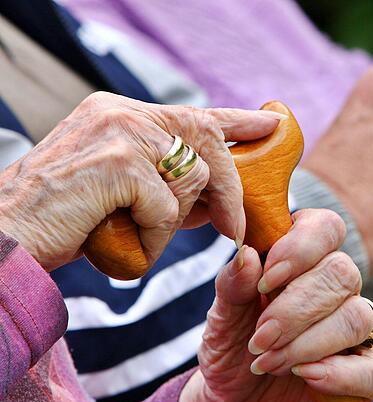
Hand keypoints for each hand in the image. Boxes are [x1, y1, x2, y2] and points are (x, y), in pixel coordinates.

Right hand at [0, 92, 281, 269]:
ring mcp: (121, 132)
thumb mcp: (126, 195)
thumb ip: (170, 186)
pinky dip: (156, 238)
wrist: (9, 239)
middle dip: (230, 187)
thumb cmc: (64, 222)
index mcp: (120, 113)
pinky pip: (169, 208)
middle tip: (234, 226)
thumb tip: (222, 199)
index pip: (193, 113)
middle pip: (207, 140)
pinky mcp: (120, 163)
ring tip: (135, 236)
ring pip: (194, 178)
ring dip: (174, 222)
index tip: (271, 123)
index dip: (238, 121)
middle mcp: (122, 112)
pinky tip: (125, 242)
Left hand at [178, 209, 372, 401]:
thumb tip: (247, 256)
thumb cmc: (231, 350)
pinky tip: (307, 377)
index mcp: (302, 260)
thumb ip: (232, 286)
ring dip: (310, 343)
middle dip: (297, 309)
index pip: (326, 228)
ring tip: (269, 362)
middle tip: (260, 338)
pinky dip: (341, 376)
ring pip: (359, 318)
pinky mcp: (363, 372)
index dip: (302, 248)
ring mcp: (353, 330)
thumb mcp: (220, 318)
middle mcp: (334, 289)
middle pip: (343, 273)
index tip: (267, 281)